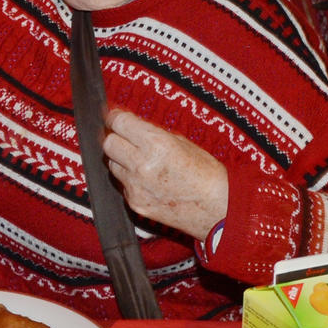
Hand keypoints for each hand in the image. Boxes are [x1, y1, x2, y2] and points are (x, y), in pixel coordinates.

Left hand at [101, 110, 228, 242]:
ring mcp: (136, 186)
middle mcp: (142, 165)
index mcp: (157, 144)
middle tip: (126, 138)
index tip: (116, 117)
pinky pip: (122, 185)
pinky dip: (130, 180)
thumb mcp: (183, 143)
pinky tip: (148, 181)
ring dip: (121, 160)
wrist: (219, 210)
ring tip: (142, 162)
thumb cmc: (207, 174)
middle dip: (115, 138)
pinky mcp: (135, 203)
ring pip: (112, 165)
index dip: (116, 118)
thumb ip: (153, 133)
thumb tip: (131, 125)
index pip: (119, 123)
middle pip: (108, 144)